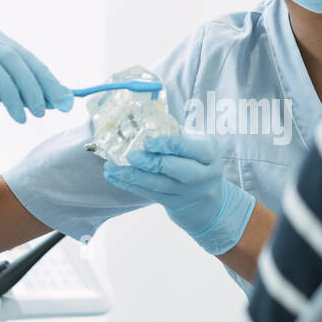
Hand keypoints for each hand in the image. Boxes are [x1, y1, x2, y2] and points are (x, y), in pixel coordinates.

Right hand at [0, 24, 73, 135]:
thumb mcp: (8, 91)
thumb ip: (33, 91)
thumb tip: (66, 101)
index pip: (27, 57)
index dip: (46, 80)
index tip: (62, 102)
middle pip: (10, 57)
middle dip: (29, 87)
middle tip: (40, 113)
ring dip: (9, 94)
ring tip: (20, 117)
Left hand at [101, 134, 254, 254]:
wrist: (209, 200)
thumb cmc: (197, 161)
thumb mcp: (197, 144)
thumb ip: (177, 133)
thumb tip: (143, 118)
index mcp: (209, 154)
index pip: (191, 148)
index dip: (169, 145)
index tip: (148, 142)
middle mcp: (203, 175)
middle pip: (180, 171)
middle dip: (153, 163)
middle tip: (131, 156)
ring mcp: (188, 192)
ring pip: (160, 185)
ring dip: (133, 176)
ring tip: (112, 167)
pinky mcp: (173, 203)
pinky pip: (149, 194)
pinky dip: (130, 185)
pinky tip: (114, 176)